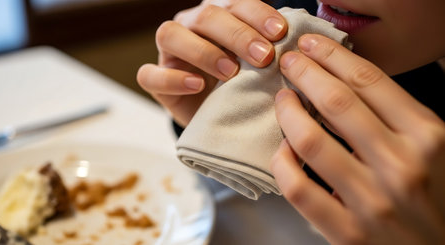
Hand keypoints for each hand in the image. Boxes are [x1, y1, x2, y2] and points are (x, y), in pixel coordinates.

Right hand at [136, 0, 286, 126]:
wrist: (218, 113)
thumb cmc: (242, 83)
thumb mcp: (257, 65)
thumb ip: (269, 50)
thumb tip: (298, 45)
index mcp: (218, 15)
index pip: (235, 3)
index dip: (257, 14)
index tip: (281, 33)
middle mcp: (190, 25)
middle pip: (206, 16)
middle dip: (237, 34)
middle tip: (263, 57)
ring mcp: (169, 51)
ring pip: (171, 34)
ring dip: (204, 51)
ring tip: (231, 72)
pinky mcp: (155, 79)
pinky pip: (150, 74)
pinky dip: (173, 78)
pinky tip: (197, 85)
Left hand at [271, 34, 444, 244]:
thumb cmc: (438, 199)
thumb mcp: (436, 149)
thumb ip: (401, 118)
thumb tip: (348, 85)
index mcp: (429, 137)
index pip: (369, 80)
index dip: (333, 56)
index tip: (312, 45)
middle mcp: (402, 165)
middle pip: (336, 102)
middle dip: (305, 73)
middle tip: (289, 62)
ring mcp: (373, 201)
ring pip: (310, 141)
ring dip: (288, 112)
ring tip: (283, 100)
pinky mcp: (348, 233)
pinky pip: (299, 188)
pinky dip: (283, 163)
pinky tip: (283, 150)